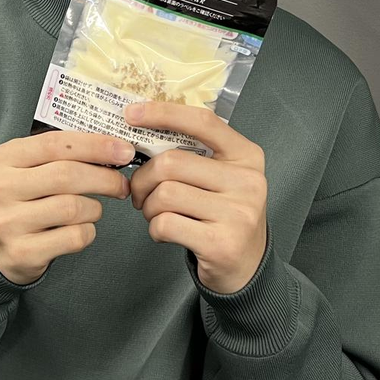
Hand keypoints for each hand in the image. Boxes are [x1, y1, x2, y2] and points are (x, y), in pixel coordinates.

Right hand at [0, 130, 134, 284]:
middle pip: (66, 175)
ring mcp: (8, 222)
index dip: (95, 146)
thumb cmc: (24, 201)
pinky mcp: (22, 251)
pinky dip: (88, 232)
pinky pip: (73, 237)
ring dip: (95, 208)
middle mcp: (0, 188)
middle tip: (121, 184)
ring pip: (73, 208)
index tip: (123, 150)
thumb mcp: (30, 168)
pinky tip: (81, 229)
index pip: (55, 144)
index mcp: (4, 158)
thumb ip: (63, 154)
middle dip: (104, 178)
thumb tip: (113, 148)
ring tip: (93, 209)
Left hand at [124, 101, 268, 293]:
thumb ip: (194, 154)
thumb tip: (141, 131)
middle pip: (172, 163)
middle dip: (144, 178)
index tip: (131, 114)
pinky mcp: (221, 243)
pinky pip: (166, 224)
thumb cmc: (224, 214)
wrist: (247, 265)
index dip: (163, 114)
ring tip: (155, 213)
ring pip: (165, 194)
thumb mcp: (222, 177)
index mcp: (246, 156)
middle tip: (140, 192)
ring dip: (148, 206)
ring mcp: (237, 214)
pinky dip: (155, 229)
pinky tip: (165, 232)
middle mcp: (247, 182)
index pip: (202, 122)